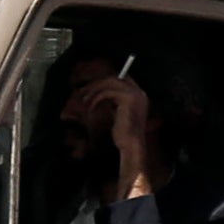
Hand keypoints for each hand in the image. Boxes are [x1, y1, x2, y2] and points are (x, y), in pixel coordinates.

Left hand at [57, 74, 160, 197]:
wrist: (131, 145)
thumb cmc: (123, 134)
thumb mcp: (118, 114)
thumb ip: (114, 102)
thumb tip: (101, 93)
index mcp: (139, 96)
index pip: (122, 79)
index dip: (106, 81)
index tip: (92, 87)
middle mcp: (139, 93)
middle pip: (115, 78)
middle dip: (98, 83)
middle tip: (84, 91)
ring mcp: (135, 94)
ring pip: (110, 82)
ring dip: (94, 90)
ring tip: (84, 100)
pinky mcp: (127, 98)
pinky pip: (107, 92)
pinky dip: (96, 99)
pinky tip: (91, 108)